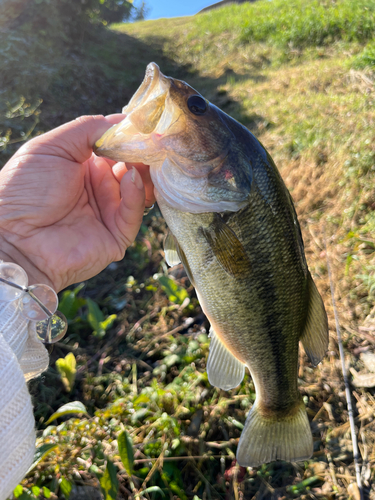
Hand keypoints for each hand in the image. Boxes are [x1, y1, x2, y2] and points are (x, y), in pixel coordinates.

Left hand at [0, 115, 154, 291]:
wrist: (13, 238)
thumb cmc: (24, 190)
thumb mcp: (51, 147)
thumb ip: (86, 129)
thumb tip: (124, 120)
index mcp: (84, 166)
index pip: (117, 148)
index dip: (131, 137)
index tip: (145, 125)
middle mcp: (99, 188)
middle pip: (133, 167)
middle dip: (143, 153)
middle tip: (153, 141)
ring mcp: (108, 212)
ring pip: (140, 190)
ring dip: (144, 172)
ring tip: (144, 159)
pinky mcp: (116, 236)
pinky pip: (133, 213)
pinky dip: (136, 193)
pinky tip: (130, 177)